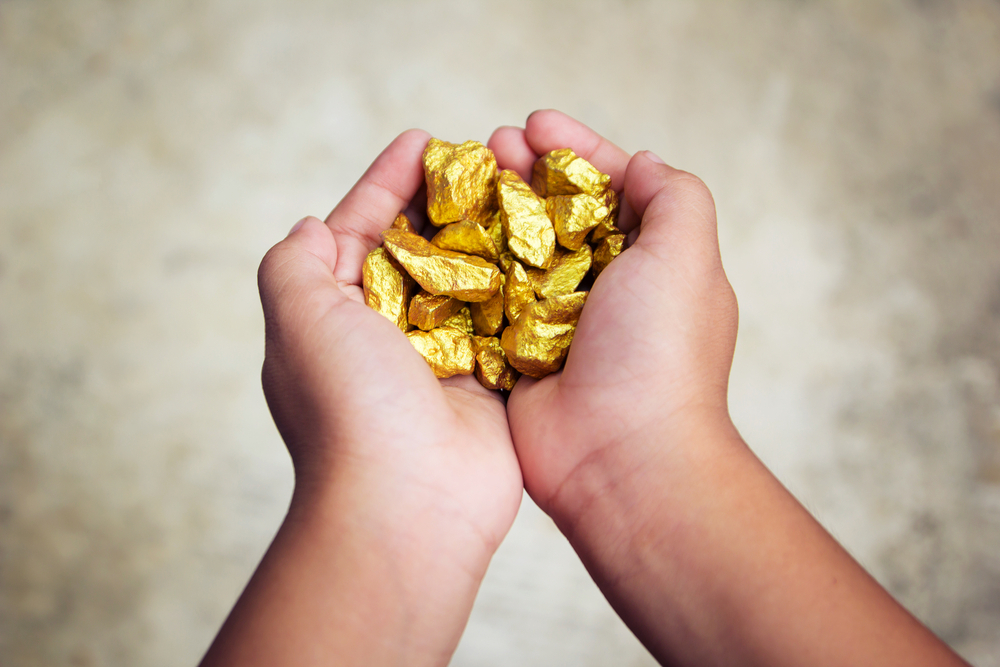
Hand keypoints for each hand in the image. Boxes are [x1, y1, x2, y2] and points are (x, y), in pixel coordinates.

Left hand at [202, 130, 521, 666]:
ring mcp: (435, 358)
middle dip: (441, 203)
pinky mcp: (484, 380)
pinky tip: (539, 245)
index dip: (384, 182)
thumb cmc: (348, 407)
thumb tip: (311, 227)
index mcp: (331, 316)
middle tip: (478, 158)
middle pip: (414, 248)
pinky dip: (515, 283)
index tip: (422, 139)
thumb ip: (293, 264)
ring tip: (515, 190)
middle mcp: (381, 334)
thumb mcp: (297, 318)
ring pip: (463, 278)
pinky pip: (501, 318)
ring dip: (484, 236)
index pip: (357, 229)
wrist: (409, 503)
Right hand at [489, 110, 737, 523]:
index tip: (535, 122)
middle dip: (523, 171)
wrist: (619, 457)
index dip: (574, 149)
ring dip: (490, 210)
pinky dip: (466, 265)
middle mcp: (604, 287)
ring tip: (459, 177)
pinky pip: (485, 296)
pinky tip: (440, 236)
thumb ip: (674, 196)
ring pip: (516, 249)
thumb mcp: (688, 256)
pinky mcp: (515, 351)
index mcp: (651, 262)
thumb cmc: (659, 353)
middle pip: (556, 212)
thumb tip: (642, 163)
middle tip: (490, 145)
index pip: (610, 186)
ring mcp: (556, 321)